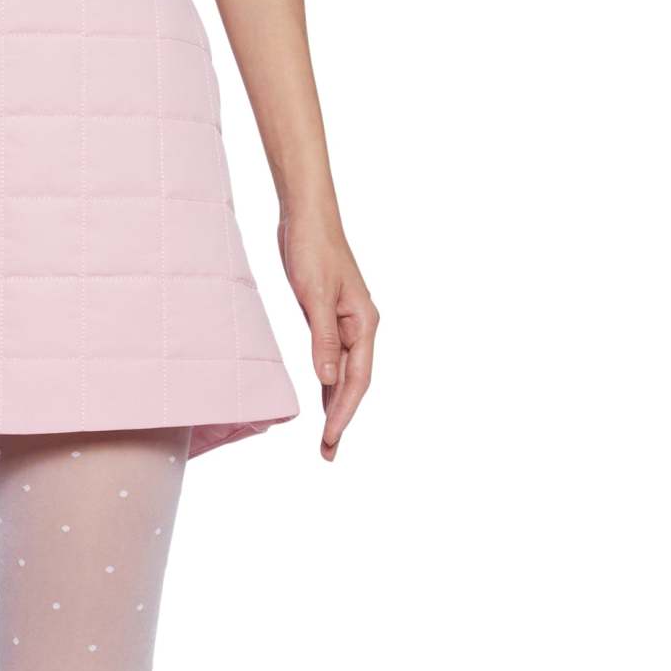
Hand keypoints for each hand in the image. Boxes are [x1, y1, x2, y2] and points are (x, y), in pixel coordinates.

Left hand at [278, 215, 378, 460]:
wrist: (306, 216)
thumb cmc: (313, 249)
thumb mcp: (315, 296)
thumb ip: (322, 339)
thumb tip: (328, 379)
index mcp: (363, 323)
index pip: (357, 379)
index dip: (344, 412)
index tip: (329, 438)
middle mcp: (359, 327)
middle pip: (354, 384)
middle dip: (341, 419)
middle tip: (327, 454)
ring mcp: (345, 324)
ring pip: (343, 376)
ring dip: (335, 406)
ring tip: (326, 439)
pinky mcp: (328, 320)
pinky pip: (332, 361)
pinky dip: (328, 384)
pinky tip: (323, 402)